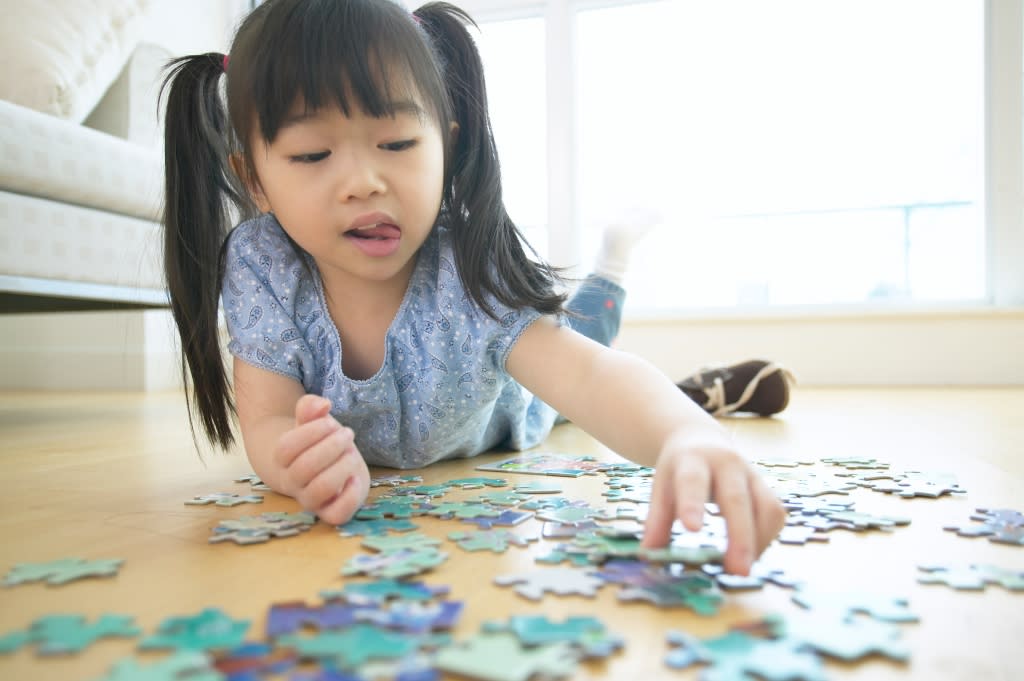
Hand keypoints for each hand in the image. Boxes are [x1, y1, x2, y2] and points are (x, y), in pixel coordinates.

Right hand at [273, 394, 369, 524]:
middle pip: (304, 468)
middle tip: (347, 434)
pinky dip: (349, 496)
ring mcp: (311, 500)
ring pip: (319, 490)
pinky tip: (355, 477)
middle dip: (331, 446)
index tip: (329, 421)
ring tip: (351, 454)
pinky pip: (336, 515)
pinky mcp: (331, 511)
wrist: (326, 469)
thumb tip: (321, 404)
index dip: (311, 431)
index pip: (286, 448)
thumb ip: (310, 409)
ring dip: (341, 467)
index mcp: (283, 460)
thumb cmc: (318, 443)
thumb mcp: (313, 423)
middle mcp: (293, 482)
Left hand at [641, 436, 785, 574]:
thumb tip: (648, 555)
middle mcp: (727, 463)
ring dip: (758, 541)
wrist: (703, 439)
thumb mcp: (662, 486)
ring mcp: (751, 473)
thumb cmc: (680, 469)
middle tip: (737, 570)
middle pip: (736, 498)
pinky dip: (766, 538)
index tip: (691, 529)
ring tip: (742, 569)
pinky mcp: (766, 486)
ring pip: (766, 507)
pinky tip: (751, 554)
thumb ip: (656, 520)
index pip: (692, 480)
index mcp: (693, 460)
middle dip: (739, 536)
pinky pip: (775, 513)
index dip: (692, 503)